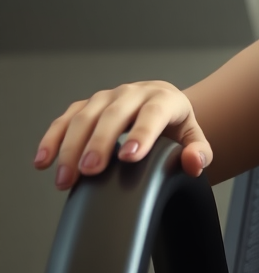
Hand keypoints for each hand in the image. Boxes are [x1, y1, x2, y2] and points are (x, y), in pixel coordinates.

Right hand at [33, 81, 212, 190]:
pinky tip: (44, 162)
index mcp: (164, 98)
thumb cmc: (178, 127)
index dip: (142, 133)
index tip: (129, 157)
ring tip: (66, 179)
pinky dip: (52, 140)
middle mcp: (133, 93)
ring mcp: (107, 97)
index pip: (153, 113)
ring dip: (71, 148)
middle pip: (113, 115)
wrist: (162, 108)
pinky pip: (65, 120)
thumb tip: (193, 162)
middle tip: (90, 172)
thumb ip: (199, 152)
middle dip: (99, 143)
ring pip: (84, 117)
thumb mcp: (195, 139)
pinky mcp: (87, 105)